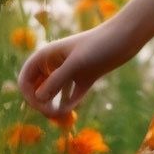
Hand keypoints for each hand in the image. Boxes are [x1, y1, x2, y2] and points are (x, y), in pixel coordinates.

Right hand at [17, 21, 136, 118]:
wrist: (127, 36)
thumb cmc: (100, 43)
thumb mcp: (77, 62)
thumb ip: (57, 79)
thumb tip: (39, 99)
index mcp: (48, 55)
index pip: (26, 80)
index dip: (29, 96)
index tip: (42, 105)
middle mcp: (56, 64)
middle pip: (37, 90)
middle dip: (41, 104)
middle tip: (53, 114)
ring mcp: (70, 72)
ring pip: (53, 95)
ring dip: (53, 108)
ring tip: (59, 117)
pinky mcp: (84, 78)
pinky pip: (70, 97)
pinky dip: (67, 106)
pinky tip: (69, 112)